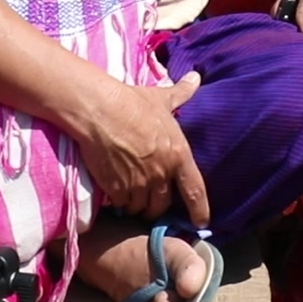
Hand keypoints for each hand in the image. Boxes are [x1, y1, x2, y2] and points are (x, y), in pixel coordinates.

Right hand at [73, 72, 210, 228]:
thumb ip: (181, 93)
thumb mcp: (161, 98)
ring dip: (138, 206)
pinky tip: (116, 193)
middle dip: (158, 206)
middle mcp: (162, 172)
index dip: (200, 210)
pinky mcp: (117, 188)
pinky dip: (121, 202)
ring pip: (142, 208)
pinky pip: (122, 205)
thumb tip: (196, 78)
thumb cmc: (132, 102)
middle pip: (163, 204)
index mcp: (178, 154)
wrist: (100, 110)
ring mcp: (139, 183)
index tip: (202, 223)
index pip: (194, 190)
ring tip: (132, 197)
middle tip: (151, 201)